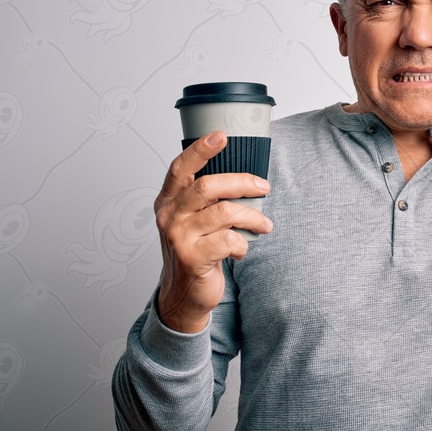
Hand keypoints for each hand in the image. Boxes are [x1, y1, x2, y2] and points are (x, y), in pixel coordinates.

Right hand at [153, 131, 272, 332]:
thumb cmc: (194, 251)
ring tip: (264, 225)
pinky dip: (243, 244)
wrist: (183, 294)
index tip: (221, 136)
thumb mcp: (191, 220)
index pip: (180, 168)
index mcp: (167, 201)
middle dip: (241, 182)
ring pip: (224, 213)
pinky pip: (228, 240)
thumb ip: (205, 199)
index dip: (200, 150)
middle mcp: (169, 216)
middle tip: (263, 187)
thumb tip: (244, 177)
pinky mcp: (193, 258)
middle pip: (207, 186)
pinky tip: (242, 250)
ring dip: (252, 217)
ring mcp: (179, 238)